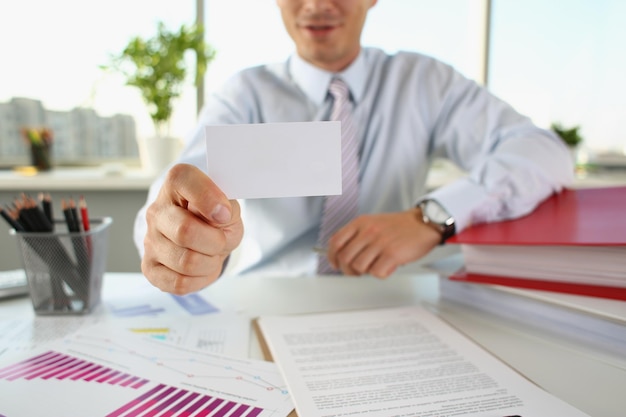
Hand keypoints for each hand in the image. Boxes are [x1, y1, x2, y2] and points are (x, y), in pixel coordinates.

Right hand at [141, 164, 243, 293]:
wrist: (207, 238)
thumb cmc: (216, 219)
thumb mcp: (230, 207)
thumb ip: (227, 206)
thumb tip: (219, 214)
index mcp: (176, 183)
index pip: (184, 180)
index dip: (210, 199)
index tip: (224, 214)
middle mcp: (157, 210)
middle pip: (185, 232)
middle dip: (215, 242)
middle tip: (220, 240)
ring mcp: (150, 239)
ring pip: (185, 261)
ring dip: (209, 262)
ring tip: (211, 254)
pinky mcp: (150, 267)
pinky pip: (179, 282)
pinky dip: (199, 279)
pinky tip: (201, 268)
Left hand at [325, 208, 440, 277]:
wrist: (424, 223)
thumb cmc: (399, 226)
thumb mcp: (373, 223)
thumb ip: (358, 236)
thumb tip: (343, 256)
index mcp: (360, 223)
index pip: (335, 242)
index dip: (332, 257)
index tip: (335, 264)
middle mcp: (368, 232)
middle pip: (345, 258)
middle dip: (348, 270)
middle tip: (358, 271)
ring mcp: (380, 243)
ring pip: (359, 267)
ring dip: (366, 271)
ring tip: (376, 266)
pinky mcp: (392, 254)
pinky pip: (377, 273)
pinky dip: (381, 274)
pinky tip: (388, 266)